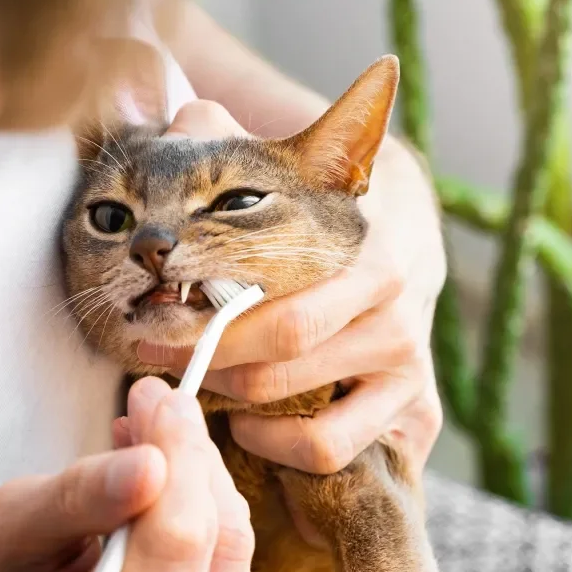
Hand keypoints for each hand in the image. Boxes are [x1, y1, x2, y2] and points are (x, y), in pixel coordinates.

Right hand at [0, 376, 252, 571]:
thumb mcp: (17, 531)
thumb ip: (79, 496)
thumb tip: (149, 461)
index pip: (177, 538)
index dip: (179, 458)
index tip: (157, 399)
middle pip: (218, 533)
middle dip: (191, 454)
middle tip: (158, 400)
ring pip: (232, 536)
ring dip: (198, 469)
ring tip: (156, 425)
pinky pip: (227, 546)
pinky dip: (202, 494)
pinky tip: (166, 461)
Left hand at [138, 100, 445, 478]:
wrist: (409, 241)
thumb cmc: (330, 216)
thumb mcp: (292, 175)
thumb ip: (237, 147)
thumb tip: (186, 116)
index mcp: (376, 260)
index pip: (284, 311)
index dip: (210, 323)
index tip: (156, 314)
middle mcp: (399, 321)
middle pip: (282, 363)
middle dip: (204, 360)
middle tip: (155, 348)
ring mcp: (410, 374)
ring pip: (309, 422)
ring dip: (238, 407)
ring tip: (203, 383)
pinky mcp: (415, 415)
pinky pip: (335, 454)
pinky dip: (283, 448)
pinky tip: (251, 423)